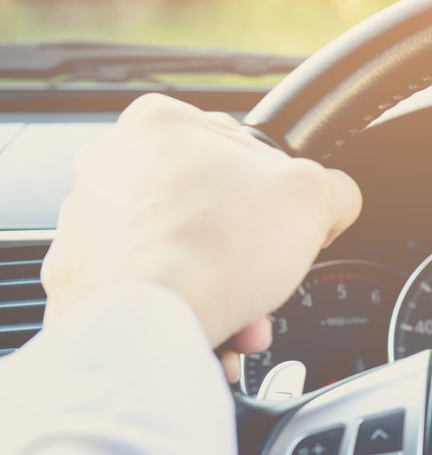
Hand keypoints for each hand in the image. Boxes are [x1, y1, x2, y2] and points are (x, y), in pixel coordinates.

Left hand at [41, 94, 361, 382]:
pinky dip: (178, 312)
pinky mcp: (74, 276)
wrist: (150, 322)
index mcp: (159, 123)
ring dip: (217, 287)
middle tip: (268, 278)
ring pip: (176, 253)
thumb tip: (333, 202)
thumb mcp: (314, 195)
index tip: (288, 223)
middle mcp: (109, 164)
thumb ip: (334, 188)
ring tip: (244, 318)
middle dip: (245, 252)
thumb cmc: (217, 247)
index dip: (276, 191)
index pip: (238, 147)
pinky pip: (143, 292)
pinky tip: (210, 331)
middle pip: (206, 207)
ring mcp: (85, 222)